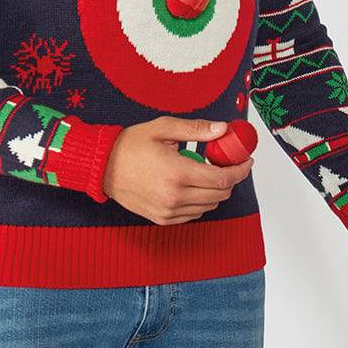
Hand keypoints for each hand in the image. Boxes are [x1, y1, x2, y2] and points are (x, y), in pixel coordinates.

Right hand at [103, 116, 253, 224]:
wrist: (101, 167)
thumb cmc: (130, 146)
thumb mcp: (164, 128)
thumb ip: (196, 130)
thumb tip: (223, 130)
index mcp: (178, 173)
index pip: (223, 179)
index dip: (240, 170)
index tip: (246, 161)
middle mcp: (175, 197)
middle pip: (220, 194)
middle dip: (230, 179)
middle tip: (227, 164)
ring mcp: (168, 211)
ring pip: (209, 206)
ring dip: (215, 190)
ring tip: (205, 172)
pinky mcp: (162, 219)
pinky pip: (194, 214)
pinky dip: (200, 201)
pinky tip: (192, 185)